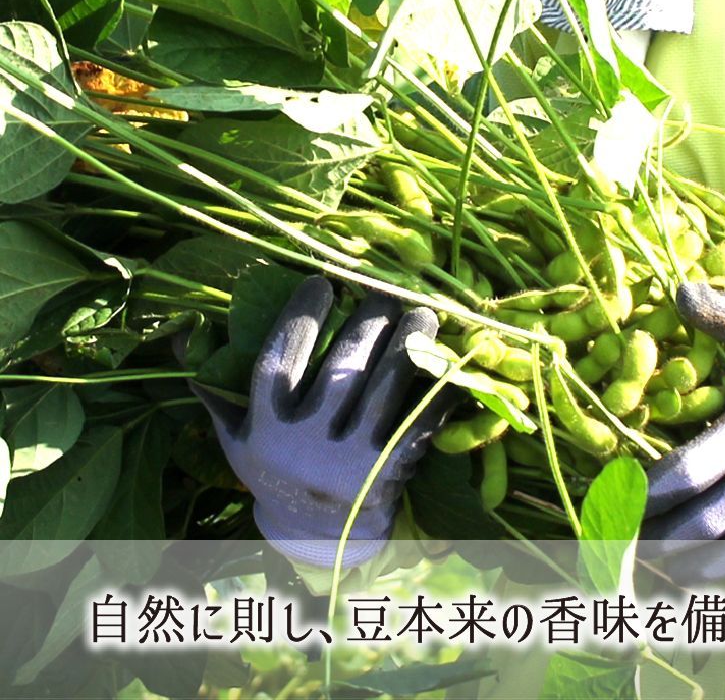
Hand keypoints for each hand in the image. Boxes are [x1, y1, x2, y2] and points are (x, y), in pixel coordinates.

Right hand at [193, 276, 450, 566]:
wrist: (316, 537)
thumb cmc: (275, 468)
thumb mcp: (238, 436)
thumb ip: (217, 389)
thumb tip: (183, 336)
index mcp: (266, 432)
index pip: (279, 363)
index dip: (300, 317)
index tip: (321, 280)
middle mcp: (306, 449)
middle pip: (342, 371)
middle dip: (368, 322)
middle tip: (385, 288)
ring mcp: (351, 464)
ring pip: (385, 389)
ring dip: (408, 344)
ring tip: (423, 312)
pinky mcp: (390, 474)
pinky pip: (419, 421)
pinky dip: (437, 389)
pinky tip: (449, 360)